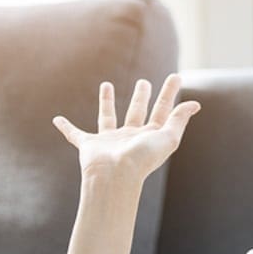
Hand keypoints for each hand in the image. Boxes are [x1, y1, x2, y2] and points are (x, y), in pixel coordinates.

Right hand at [52, 73, 201, 181]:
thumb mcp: (167, 137)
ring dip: (106, 101)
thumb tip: (195, 103)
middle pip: (137, 112)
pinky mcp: (89, 146)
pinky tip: (57, 120)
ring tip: (106, 84)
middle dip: (141, 97)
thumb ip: (179, 119)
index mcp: (149, 137)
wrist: (115, 177)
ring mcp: (109, 142)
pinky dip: (65, 128)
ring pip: (108, 117)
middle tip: (144, 82)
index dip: (170, 94)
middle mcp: (130, 138)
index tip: (176, 76)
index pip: (162, 111)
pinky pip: (75, 135)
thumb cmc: (142, 159)